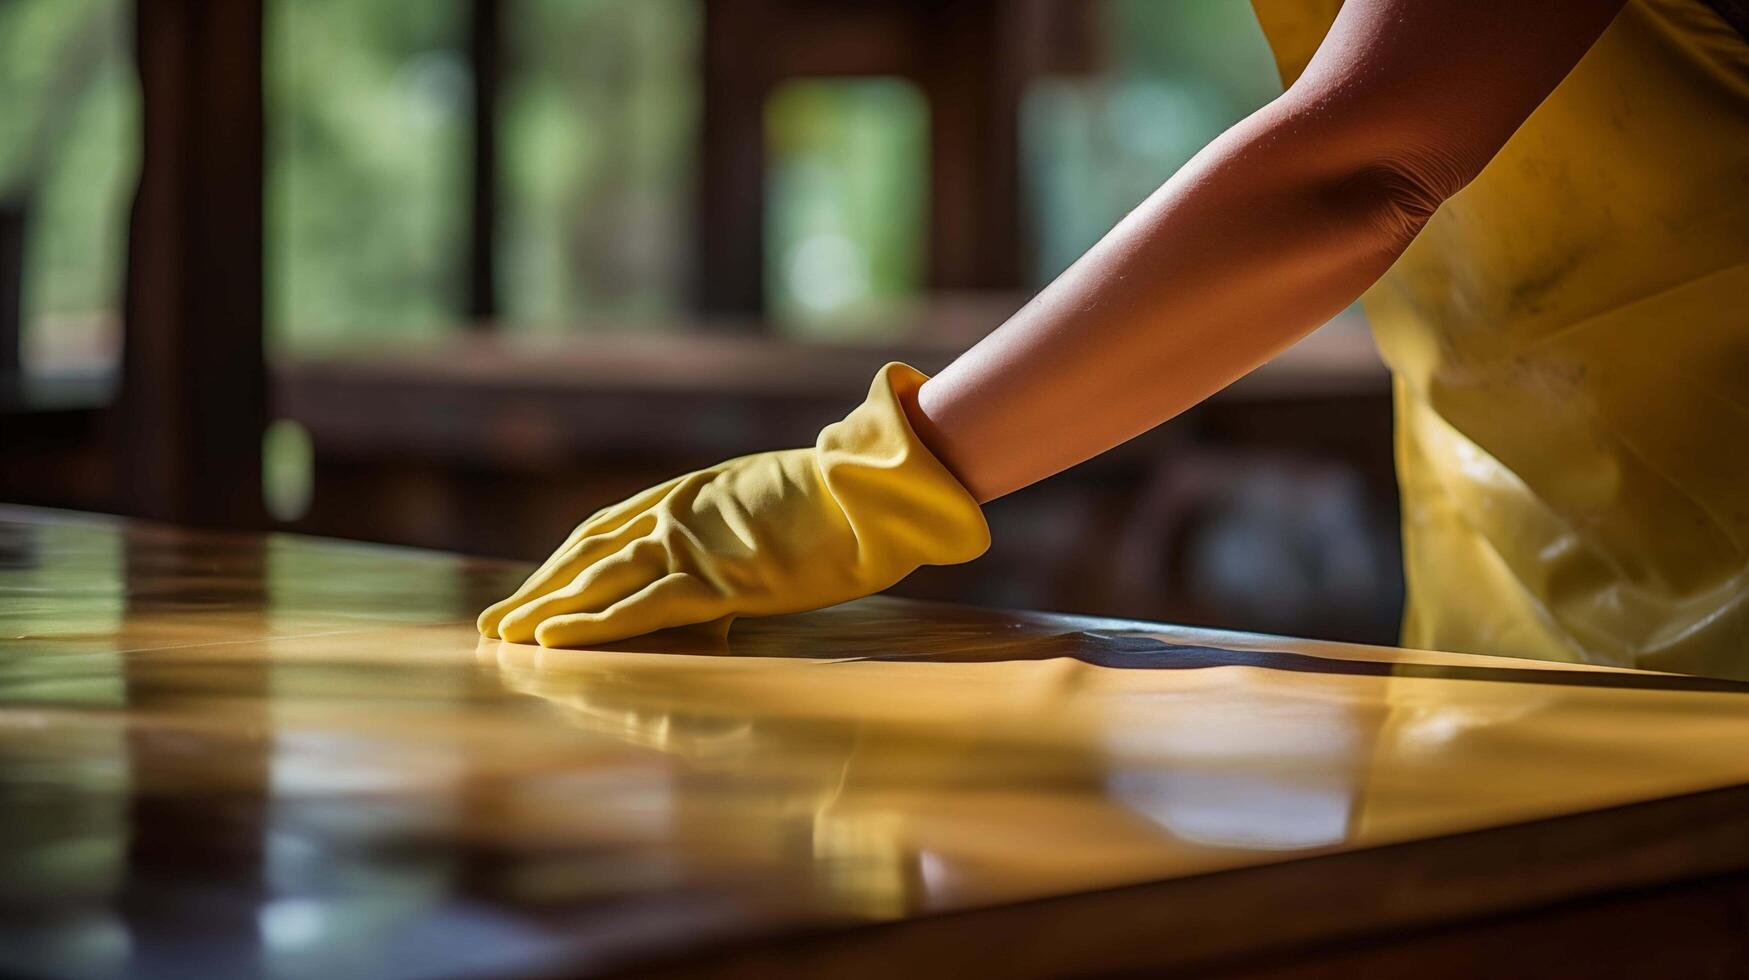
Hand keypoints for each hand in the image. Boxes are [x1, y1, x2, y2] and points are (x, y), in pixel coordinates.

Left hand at [478, 363, 988, 647]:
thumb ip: (751, 520)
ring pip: (597, 579)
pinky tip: (548, 639)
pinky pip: (637, 607)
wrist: (881, 487)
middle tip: (493, 621)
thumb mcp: (785, 502)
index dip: (566, 562)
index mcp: (693, 493)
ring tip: (500, 634)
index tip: (536, 589)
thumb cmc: (852, 493)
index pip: (609, 529)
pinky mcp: (714, 577)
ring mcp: (693, 543)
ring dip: (543, 607)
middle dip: (538, 587)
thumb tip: (751, 543)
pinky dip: (588, 623)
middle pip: (588, 553)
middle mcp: (679, 512)